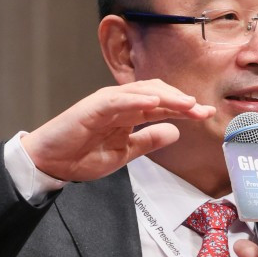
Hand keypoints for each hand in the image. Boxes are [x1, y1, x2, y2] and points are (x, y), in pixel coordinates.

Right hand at [21, 80, 214, 182]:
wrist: (50, 163)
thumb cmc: (81, 156)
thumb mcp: (124, 153)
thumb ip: (148, 141)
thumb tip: (176, 132)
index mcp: (129, 113)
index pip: (162, 106)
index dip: (185, 109)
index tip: (207, 114)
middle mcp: (120, 103)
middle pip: (157, 94)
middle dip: (180, 101)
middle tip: (202, 110)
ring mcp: (106, 103)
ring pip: (141, 92)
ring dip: (165, 97)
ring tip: (186, 104)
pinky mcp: (92, 107)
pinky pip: (118, 100)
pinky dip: (136, 99)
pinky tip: (155, 103)